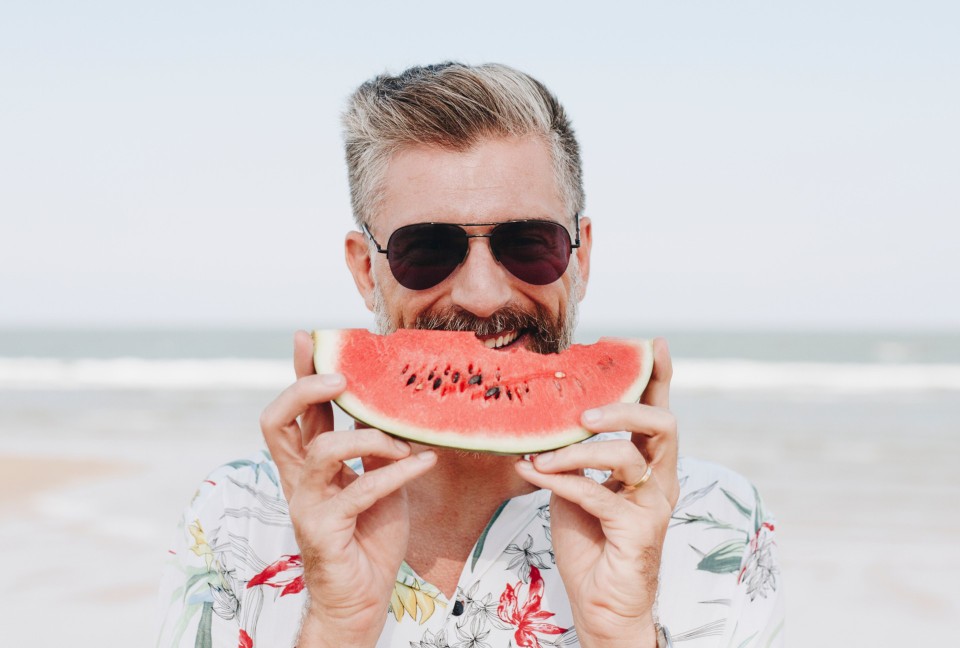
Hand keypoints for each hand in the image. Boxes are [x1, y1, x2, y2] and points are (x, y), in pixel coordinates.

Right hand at [259, 331, 437, 647]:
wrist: (363, 596)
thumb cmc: (370, 536)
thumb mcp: (379, 480)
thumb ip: (376, 446)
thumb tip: (392, 406)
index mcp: (309, 463)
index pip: (296, 410)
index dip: (299, 373)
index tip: (310, 337)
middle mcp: (299, 478)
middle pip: (278, 420)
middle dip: (306, 389)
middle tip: (341, 378)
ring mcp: (307, 503)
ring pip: (324, 450)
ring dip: (370, 438)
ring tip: (403, 442)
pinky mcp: (323, 528)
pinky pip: (361, 489)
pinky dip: (398, 472)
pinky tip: (425, 463)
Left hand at [514, 338, 677, 647]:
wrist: (599, 604)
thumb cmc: (590, 544)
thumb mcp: (577, 488)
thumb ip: (572, 457)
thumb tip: (546, 423)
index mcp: (650, 466)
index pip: (658, 413)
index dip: (658, 377)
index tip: (651, 344)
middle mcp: (660, 482)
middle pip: (661, 425)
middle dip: (622, 408)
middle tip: (582, 412)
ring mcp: (653, 507)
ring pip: (626, 457)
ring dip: (577, 451)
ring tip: (541, 455)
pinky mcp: (638, 532)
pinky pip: (597, 494)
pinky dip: (562, 481)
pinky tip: (534, 474)